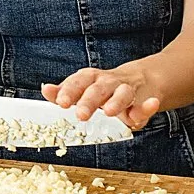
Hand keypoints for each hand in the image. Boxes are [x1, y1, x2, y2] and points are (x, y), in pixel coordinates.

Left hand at [42, 64, 161, 129]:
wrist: (141, 80)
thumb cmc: (105, 89)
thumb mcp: (83, 89)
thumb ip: (64, 93)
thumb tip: (45, 91)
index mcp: (91, 79)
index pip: (78, 82)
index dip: (69, 91)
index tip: (60, 102)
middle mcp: (109, 82)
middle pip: (98, 88)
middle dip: (89, 100)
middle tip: (81, 114)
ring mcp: (128, 90)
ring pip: (123, 93)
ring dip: (116, 101)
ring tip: (109, 111)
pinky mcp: (145, 100)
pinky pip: (147, 104)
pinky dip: (147, 107)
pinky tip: (146, 110)